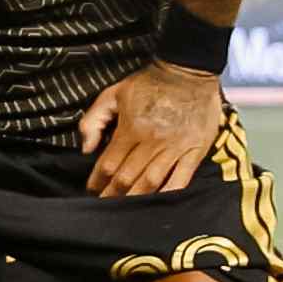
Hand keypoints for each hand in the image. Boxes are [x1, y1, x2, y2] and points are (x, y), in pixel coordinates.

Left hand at [77, 60, 225, 196]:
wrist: (188, 71)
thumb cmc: (148, 83)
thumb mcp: (112, 94)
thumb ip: (93, 120)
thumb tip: (87, 149)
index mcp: (130, 129)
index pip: (108, 164)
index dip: (97, 181)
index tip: (91, 190)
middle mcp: (152, 142)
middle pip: (127, 177)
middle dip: (112, 194)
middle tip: (104, 205)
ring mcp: (175, 148)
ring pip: (152, 182)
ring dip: (136, 198)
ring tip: (125, 209)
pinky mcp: (196, 150)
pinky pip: (182, 179)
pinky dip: (169, 193)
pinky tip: (159, 204)